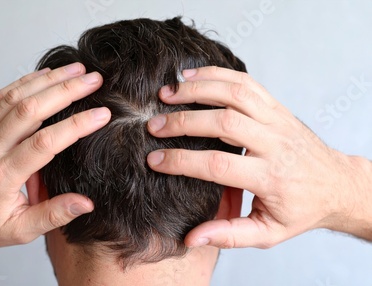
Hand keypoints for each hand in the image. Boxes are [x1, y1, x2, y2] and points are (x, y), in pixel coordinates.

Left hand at [0, 63, 110, 251]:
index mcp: (3, 176)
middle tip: (94, 80)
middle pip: (31, 110)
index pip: (45, 143)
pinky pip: (3, 96)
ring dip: (49, 79)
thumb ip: (53, 215)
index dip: (76, 125)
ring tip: (77, 69)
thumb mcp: (19, 231)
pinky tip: (47, 73)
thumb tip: (86, 204)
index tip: (101, 114)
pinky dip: (27, 81)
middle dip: (66, 90)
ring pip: (17, 96)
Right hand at [146, 66, 371, 248]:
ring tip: (167, 93)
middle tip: (154, 125)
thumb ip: (230, 236)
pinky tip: (192, 76)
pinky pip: (246, 83)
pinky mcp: (277, 107)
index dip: (182, 162)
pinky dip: (217, 75)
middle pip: (224, 123)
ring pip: (235, 94)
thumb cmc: (301, 209)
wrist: (338, 185)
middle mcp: (275, 143)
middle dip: (183, 121)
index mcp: (270, 177)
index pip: (219, 165)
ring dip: (198, 89)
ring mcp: (277, 120)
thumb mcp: (269, 232)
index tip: (154, 160)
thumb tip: (192, 239)